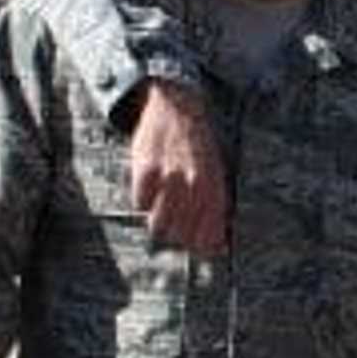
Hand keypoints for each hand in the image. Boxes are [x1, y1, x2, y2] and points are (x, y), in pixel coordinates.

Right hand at [126, 79, 226, 253]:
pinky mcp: (146, 171)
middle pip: (182, 235)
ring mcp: (169, 179)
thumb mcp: (215, 173)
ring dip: (159, 222)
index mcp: (214, 188)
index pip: (208, 235)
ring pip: (159, 225)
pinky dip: (143, 201)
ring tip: (161, 207)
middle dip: (179, 236)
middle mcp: (193, 186)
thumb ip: (215, 208)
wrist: (178, 107)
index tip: (199, 250)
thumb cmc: (198, 145)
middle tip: (176, 224)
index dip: (203, 248)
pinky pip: (140, 204)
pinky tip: (149, 188)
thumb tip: (215, 247)